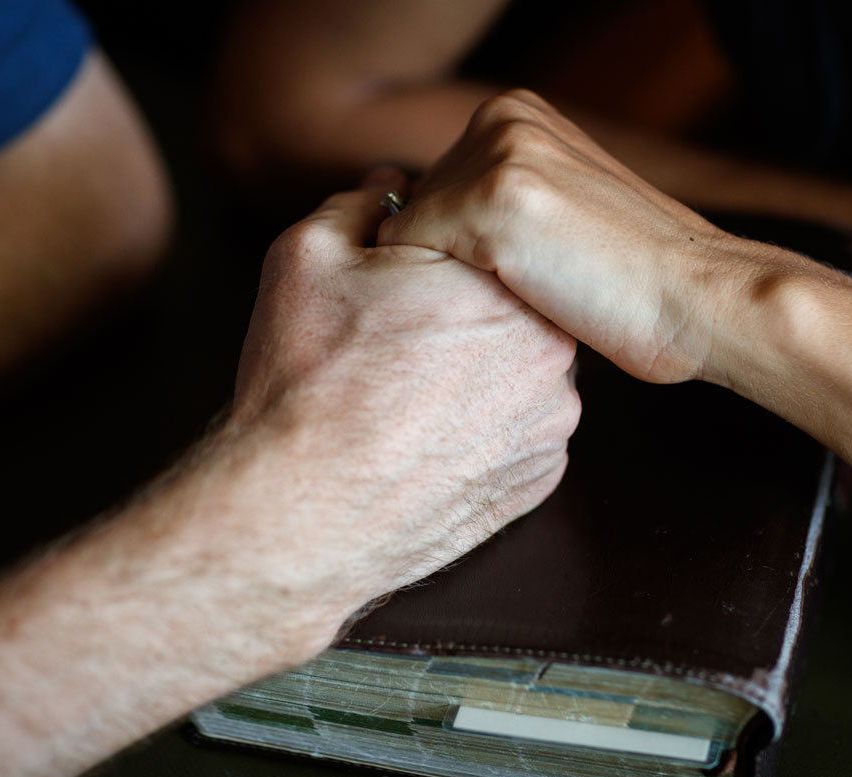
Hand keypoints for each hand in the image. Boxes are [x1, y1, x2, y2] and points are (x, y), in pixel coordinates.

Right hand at [226, 167, 579, 623]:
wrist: (299, 516)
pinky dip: (482, 433)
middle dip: (460, 318)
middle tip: (395, 345)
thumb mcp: (309, 256)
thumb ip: (363, 203)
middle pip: (509, 313)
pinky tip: (426, 440)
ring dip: (476, 377)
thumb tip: (394, 185)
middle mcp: (551, 356)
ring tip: (404, 400)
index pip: (485, 250)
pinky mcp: (538, 484)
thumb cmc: (303, 382)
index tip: (394, 289)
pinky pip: (519, 436)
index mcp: (507, 286)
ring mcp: (551, 428)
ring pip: (519, 376)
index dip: (432, 264)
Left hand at [377, 90, 788, 384]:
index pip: (432, 188)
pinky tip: (498, 310)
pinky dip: (430, 293)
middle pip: (414, 206)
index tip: (504, 282)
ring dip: (437, 280)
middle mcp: (502, 117)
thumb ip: (494, 201)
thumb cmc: (630, 279)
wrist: (697, 298)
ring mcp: (496, 154)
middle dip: (442, 260)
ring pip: (405, 233)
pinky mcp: (490, 199)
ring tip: (517, 302)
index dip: (453, 249)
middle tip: (516, 296)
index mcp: (517, 113)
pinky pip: (404, 253)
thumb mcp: (556, 211)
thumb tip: (408, 229)